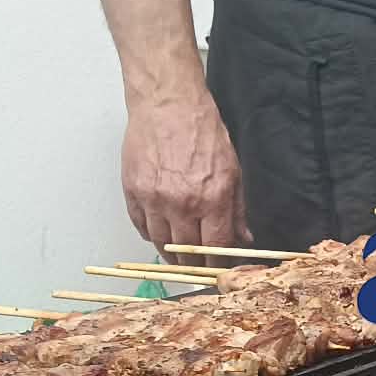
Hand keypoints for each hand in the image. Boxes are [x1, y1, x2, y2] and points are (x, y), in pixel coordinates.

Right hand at [120, 96, 248, 266]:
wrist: (168, 104)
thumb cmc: (202, 131)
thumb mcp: (233, 170)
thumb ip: (238, 209)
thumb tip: (243, 239)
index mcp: (211, 198)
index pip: (214, 247)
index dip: (216, 265)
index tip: (217, 271)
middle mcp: (181, 203)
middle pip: (185, 252)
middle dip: (193, 264)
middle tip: (196, 267)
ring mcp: (153, 198)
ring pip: (160, 243)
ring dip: (170, 253)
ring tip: (178, 255)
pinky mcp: (133, 190)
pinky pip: (140, 225)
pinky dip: (150, 233)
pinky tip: (160, 232)